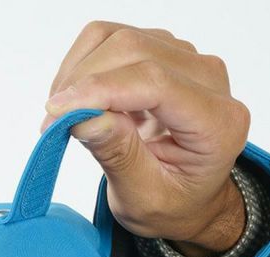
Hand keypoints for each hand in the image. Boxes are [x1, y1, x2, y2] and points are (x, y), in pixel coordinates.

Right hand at [41, 21, 249, 256]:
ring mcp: (187, 60)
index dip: (101, 90)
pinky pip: (112, 38)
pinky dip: (83, 64)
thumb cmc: (172, 204)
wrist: (189, 202)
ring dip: (79, 72)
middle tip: (52, 122)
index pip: (156, 82)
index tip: (57, 111)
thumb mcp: (144, 198)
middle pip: (135, 50)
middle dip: (83, 81)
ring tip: (63, 115)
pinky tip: (77, 100)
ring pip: (119, 38)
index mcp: (218, 124)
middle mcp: (210, 81)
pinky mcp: (163, 51)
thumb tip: (84, 118)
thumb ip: (119, 157)